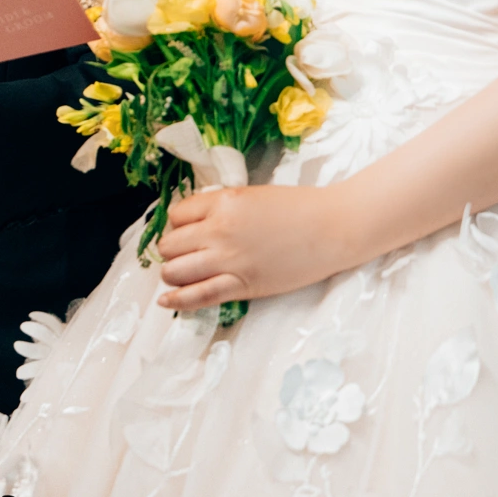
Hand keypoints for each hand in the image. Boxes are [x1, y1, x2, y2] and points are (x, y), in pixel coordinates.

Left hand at [153, 184, 366, 310]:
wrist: (332, 229)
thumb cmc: (298, 207)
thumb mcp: (252, 195)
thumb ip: (222, 206)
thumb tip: (196, 220)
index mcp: (223, 202)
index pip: (177, 214)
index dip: (177, 223)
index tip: (184, 229)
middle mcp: (219, 230)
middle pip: (171, 244)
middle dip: (171, 249)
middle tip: (181, 252)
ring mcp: (229, 260)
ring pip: (176, 270)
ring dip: (171, 272)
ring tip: (178, 272)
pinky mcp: (242, 285)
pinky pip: (199, 295)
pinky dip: (177, 299)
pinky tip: (165, 301)